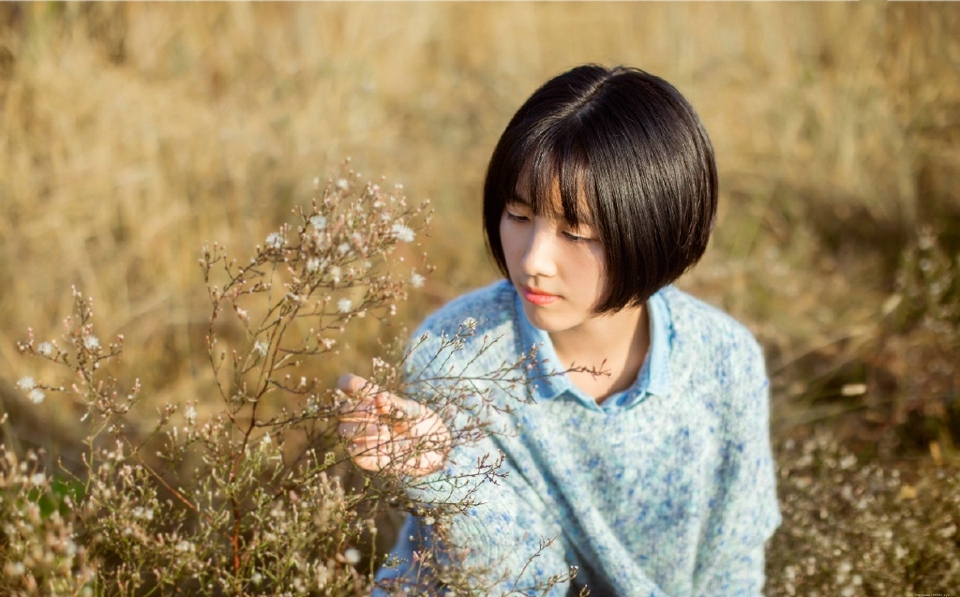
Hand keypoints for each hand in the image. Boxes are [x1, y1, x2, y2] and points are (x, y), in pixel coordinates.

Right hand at [336, 373, 450, 475]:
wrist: (434, 449)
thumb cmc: (422, 423)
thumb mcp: (412, 410)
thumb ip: (394, 404)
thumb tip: (378, 398)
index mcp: (373, 399)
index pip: (349, 385)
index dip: (348, 384)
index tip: (356, 387)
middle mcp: (364, 416)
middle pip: (342, 410)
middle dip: (355, 410)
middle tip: (375, 413)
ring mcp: (363, 436)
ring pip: (343, 430)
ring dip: (361, 429)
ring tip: (383, 432)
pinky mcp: (366, 456)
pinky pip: (353, 451)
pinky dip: (364, 447)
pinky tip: (381, 445)